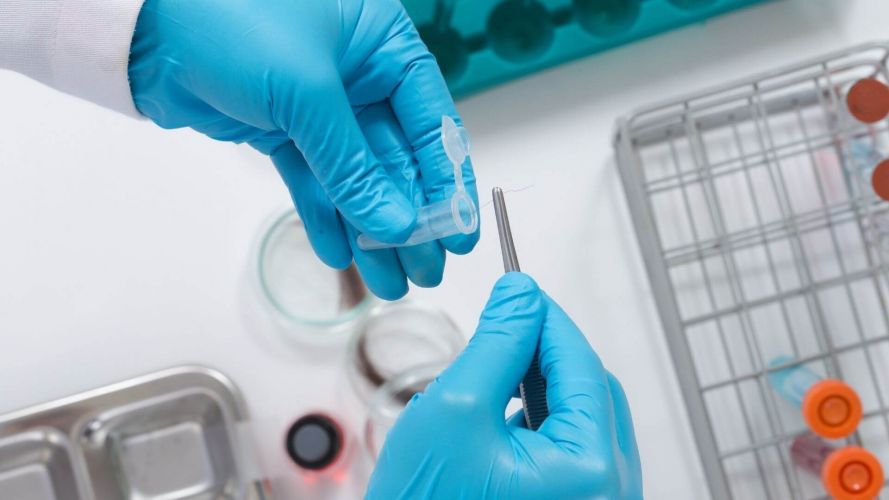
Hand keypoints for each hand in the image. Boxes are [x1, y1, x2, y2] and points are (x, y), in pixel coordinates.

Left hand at [128, 0, 478, 299]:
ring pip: (357, 177)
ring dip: (370, 229)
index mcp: (382, 45)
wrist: (146, 26)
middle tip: (424, 269)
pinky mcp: (283, 128)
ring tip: (385, 279)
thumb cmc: (230, 19)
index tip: (458, 230)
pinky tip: (340, 253)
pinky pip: (314, 179)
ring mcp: (320, 104)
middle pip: (398, 158)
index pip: (431, 121)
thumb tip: (396, 224)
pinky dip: (325, 215)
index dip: (448, 180)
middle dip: (411, 217)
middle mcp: (359, 75)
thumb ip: (354, 164)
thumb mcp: (308, 92)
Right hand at [366, 273, 642, 498]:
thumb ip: (497, 342)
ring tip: (496, 372)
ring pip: (580, 414)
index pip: (582, 365)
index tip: (518, 292)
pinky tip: (504, 410)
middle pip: (590, 389)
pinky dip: (540, 415)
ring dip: (542, 381)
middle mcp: (609, 491)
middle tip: (502, 327)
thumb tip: (521, 296)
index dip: (547, 319)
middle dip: (546, 351)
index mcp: (591, 470)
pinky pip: (569, 443)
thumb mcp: (455, 410)